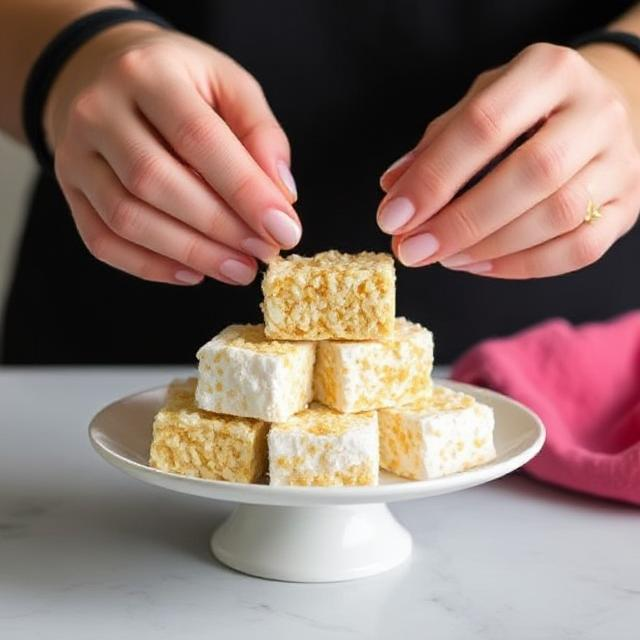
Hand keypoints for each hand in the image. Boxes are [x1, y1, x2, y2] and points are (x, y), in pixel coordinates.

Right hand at [47, 23, 299, 285]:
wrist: (108, 74)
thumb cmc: (183, 85)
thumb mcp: (229, 86)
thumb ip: (261, 134)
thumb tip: (282, 196)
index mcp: (148, 73)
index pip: (198, 138)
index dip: (245, 191)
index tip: (284, 229)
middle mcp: (100, 110)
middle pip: (157, 182)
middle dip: (219, 228)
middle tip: (264, 253)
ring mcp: (75, 152)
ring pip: (127, 218)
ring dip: (190, 253)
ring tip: (239, 269)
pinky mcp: (70, 188)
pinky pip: (102, 240)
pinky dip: (150, 267)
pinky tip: (193, 273)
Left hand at [377, 43, 639, 277]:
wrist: (600, 113)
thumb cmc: (526, 112)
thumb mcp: (480, 105)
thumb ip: (437, 144)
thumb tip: (394, 189)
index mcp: (549, 72)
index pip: (485, 125)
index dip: (433, 177)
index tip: (392, 217)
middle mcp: (595, 112)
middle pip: (531, 173)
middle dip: (461, 221)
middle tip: (413, 250)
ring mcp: (620, 162)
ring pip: (559, 216)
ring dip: (489, 247)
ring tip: (444, 257)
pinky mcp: (628, 206)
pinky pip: (580, 249)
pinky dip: (523, 266)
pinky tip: (479, 266)